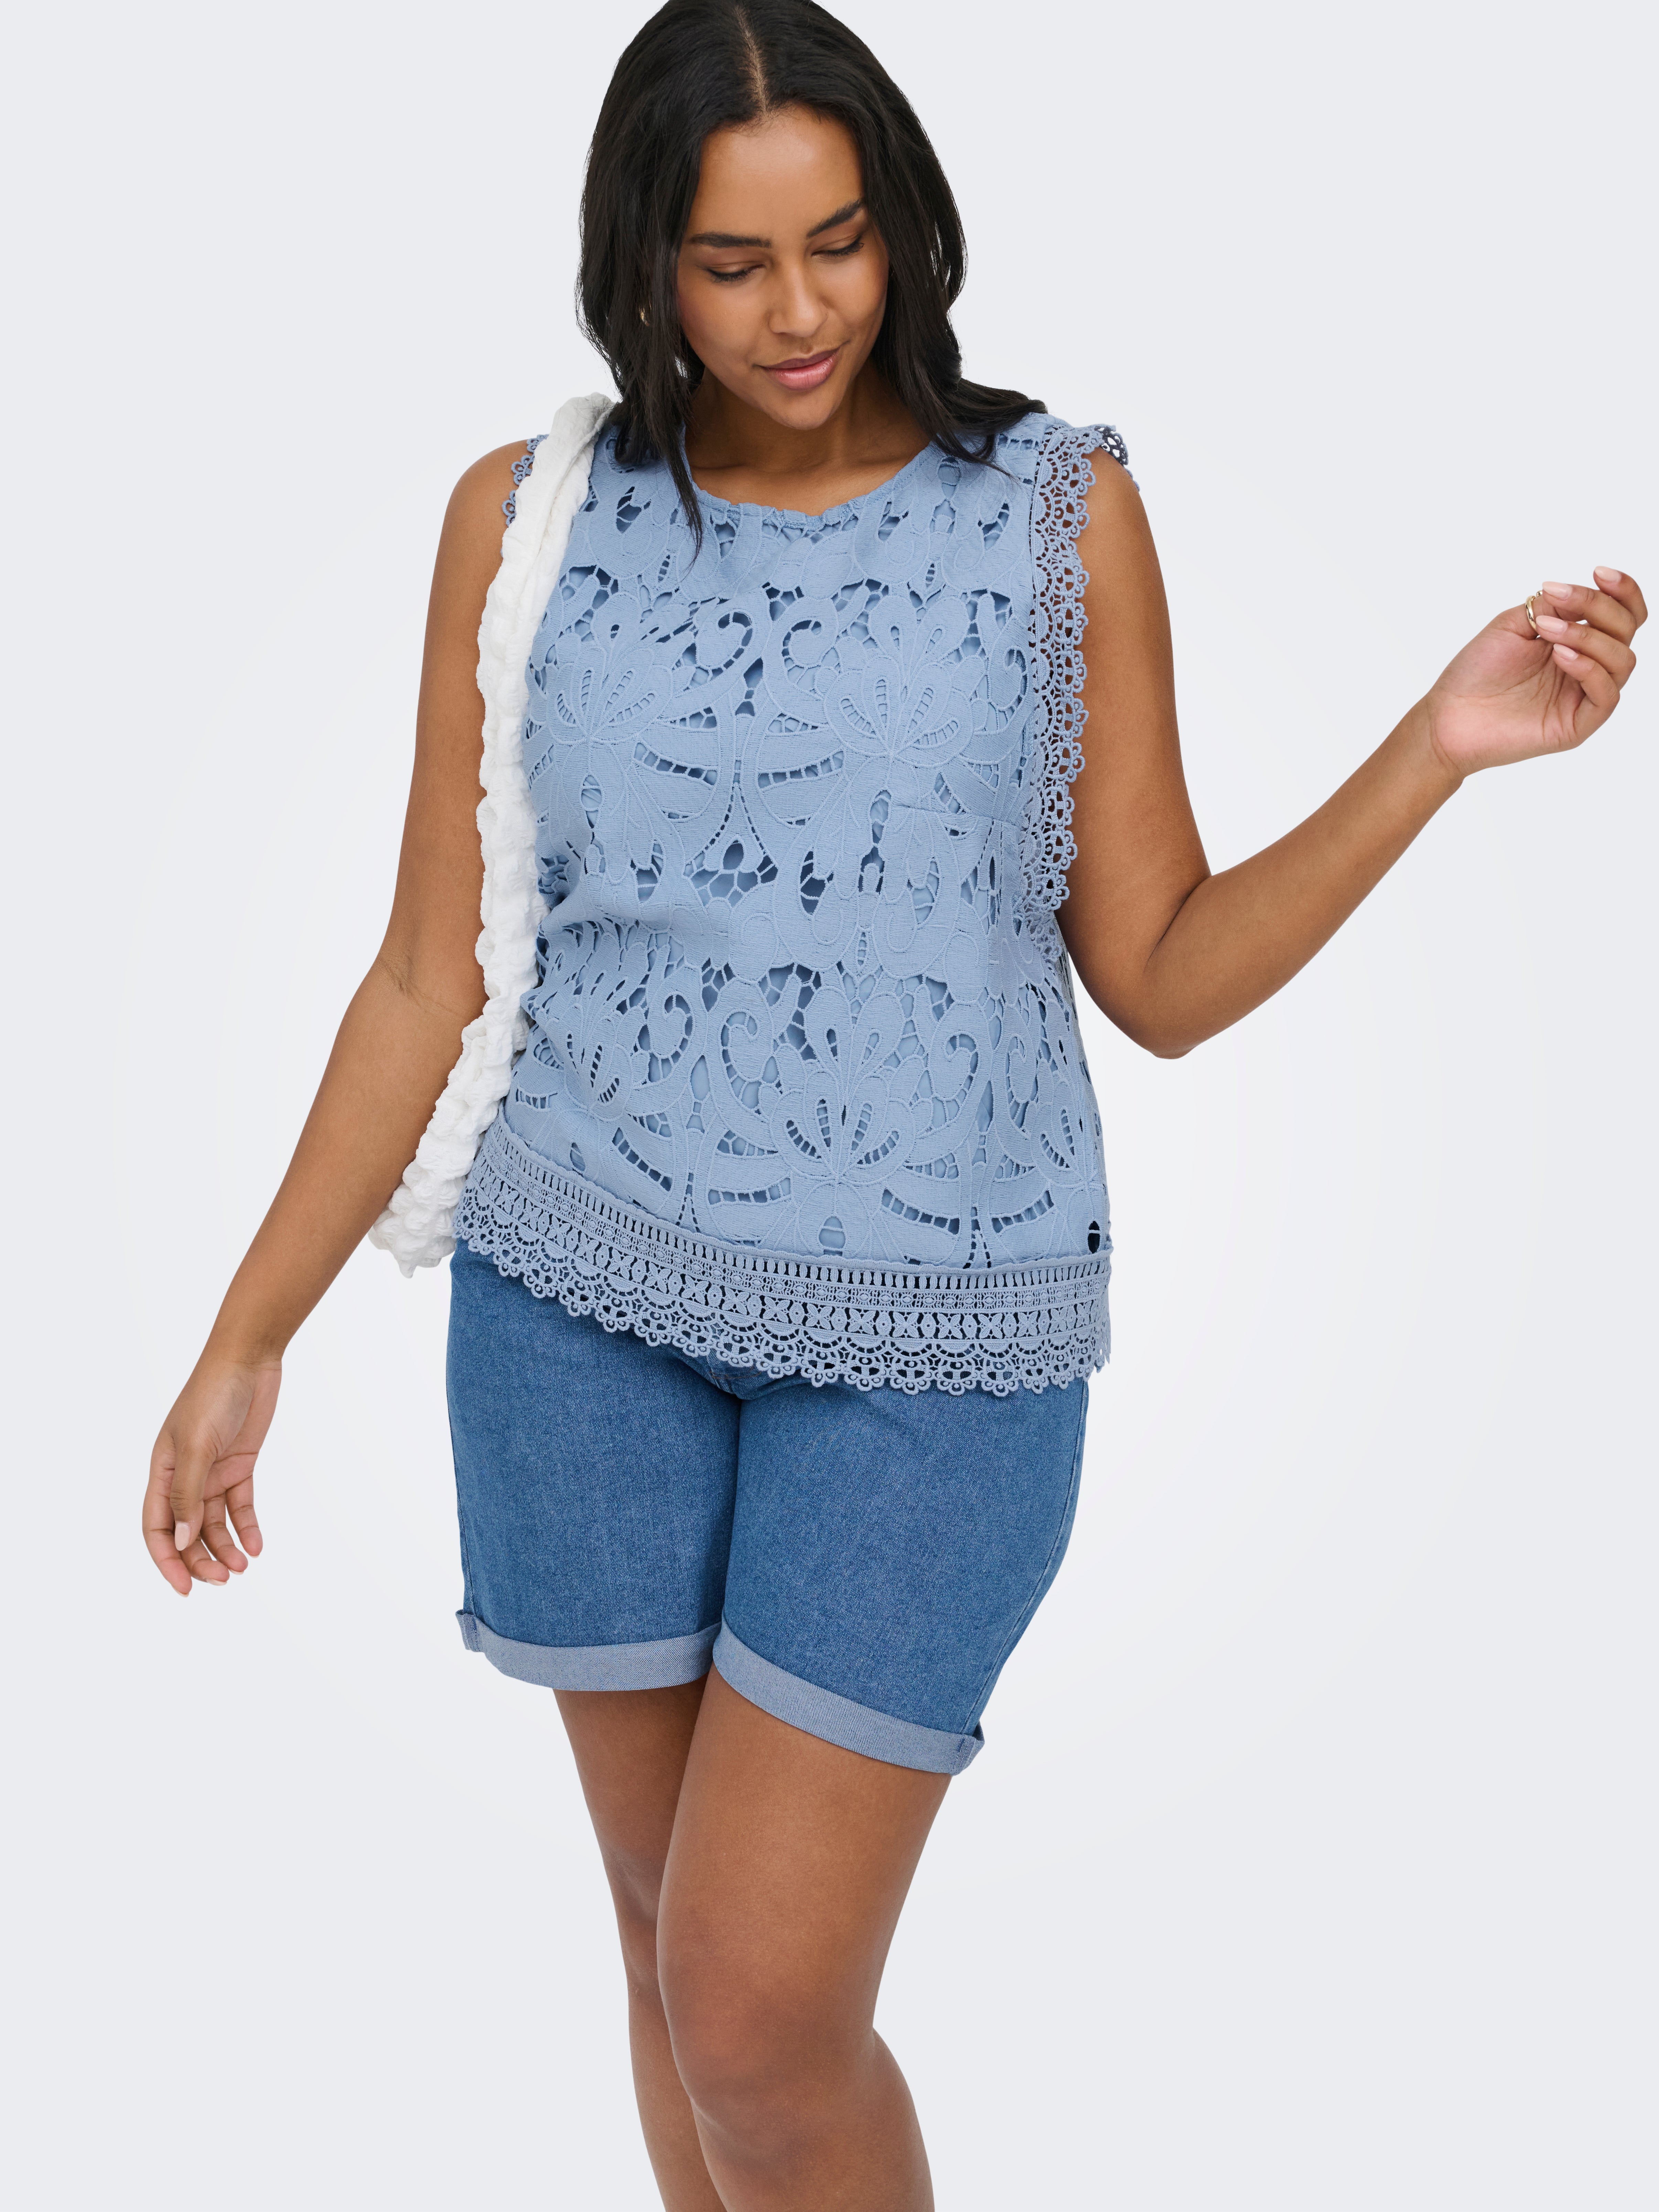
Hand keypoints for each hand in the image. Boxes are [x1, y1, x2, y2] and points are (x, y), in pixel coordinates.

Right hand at [144, 1356, 280, 1593]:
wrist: (248, 1360)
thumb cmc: (213, 1395)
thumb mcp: (196, 1446)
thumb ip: (188, 1494)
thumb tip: (183, 1540)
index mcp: (162, 1471)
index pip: (156, 1527)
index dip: (167, 1560)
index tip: (184, 1588)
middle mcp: (184, 1476)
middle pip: (187, 1532)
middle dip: (200, 1560)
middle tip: (223, 1580)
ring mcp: (212, 1472)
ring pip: (214, 1523)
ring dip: (225, 1548)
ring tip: (243, 1567)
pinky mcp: (239, 1465)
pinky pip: (239, 1506)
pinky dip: (247, 1527)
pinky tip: (257, 1546)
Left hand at [1425, 568, 1644, 777]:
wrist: (1449, 715)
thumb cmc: (1476, 671)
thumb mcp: (1515, 623)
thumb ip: (1553, 605)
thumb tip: (1583, 591)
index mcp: (1576, 641)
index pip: (1622, 614)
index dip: (1622, 590)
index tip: (1599, 571)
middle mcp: (1587, 667)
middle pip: (1626, 631)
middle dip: (1599, 607)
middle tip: (1559, 599)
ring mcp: (1583, 697)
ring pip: (1622, 660)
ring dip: (1588, 637)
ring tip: (1548, 631)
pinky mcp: (1578, 725)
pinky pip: (1607, 695)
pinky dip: (1588, 669)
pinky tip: (1560, 655)